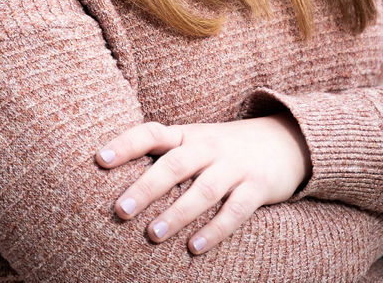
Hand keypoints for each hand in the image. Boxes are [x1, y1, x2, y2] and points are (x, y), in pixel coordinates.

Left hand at [95, 113, 310, 254]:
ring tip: (152, 235)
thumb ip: (163, 157)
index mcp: (186, 135)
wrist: (283, 141)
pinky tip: (194, 248)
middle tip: (120, 209)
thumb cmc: (222, 149)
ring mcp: (234, 166)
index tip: (99, 160)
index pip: (151, 133)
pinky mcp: (257, 187)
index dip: (125, 144)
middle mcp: (208, 147)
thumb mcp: (193, 143)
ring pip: (203, 189)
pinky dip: (215, 230)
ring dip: (177, 213)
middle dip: (146, 187)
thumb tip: (115, 181)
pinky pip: (236, 210)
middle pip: (174, 165)